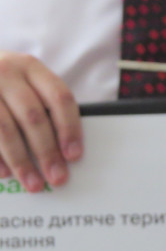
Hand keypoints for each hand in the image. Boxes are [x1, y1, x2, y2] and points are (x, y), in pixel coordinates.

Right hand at [0, 51, 82, 191]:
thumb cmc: (4, 82)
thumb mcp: (25, 82)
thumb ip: (44, 105)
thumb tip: (66, 150)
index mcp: (31, 67)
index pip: (59, 97)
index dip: (70, 128)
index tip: (74, 155)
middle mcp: (6, 72)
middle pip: (34, 116)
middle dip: (47, 151)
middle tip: (58, 177)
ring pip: (5, 129)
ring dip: (21, 161)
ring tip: (34, 183)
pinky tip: (4, 174)